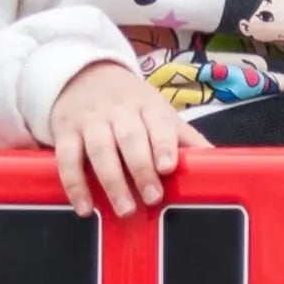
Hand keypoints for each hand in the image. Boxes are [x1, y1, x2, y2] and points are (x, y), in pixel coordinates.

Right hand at [48, 60, 205, 215]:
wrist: (84, 74)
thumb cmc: (130, 103)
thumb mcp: (159, 113)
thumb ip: (185, 139)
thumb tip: (218, 162)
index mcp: (148, 107)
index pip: (158, 124)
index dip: (163, 145)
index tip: (168, 166)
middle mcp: (119, 112)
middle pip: (130, 138)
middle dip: (141, 168)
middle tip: (152, 197)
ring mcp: (91, 121)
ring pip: (100, 150)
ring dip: (112, 181)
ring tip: (124, 209)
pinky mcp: (66, 131)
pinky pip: (67, 158)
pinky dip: (74, 184)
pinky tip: (85, 206)